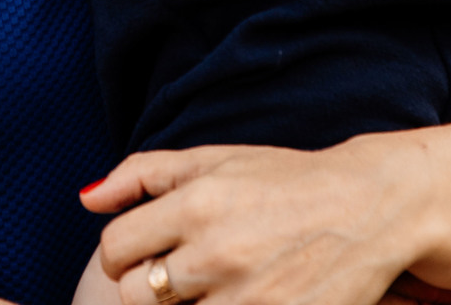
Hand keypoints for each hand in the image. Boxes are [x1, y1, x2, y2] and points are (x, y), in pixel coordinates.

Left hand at [81, 142, 424, 304]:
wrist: (366, 209)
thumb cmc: (283, 181)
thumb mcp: (213, 160)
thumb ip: (142, 174)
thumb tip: (84, 198)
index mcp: (197, 204)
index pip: (114, 249)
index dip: (121, 256)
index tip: (145, 253)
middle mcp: (216, 253)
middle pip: (134, 297)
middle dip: (144, 290)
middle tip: (175, 278)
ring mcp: (248, 298)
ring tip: (208, 289)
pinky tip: (232, 298)